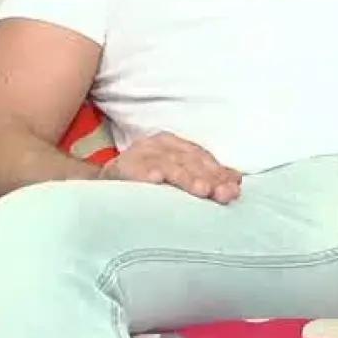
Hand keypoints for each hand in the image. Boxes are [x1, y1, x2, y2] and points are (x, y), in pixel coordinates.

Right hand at [102, 132, 241, 203]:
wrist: (100, 187)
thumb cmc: (143, 183)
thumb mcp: (176, 176)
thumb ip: (205, 176)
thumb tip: (236, 180)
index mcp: (172, 144)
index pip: (201, 157)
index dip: (219, 173)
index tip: (234, 188)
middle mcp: (158, 144)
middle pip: (189, 160)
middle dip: (209, 178)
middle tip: (224, 194)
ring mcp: (140, 154)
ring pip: (169, 165)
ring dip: (187, 178)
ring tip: (203, 191)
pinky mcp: (121, 166)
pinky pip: (138, 170)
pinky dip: (149, 174)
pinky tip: (159, 182)